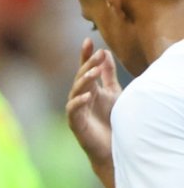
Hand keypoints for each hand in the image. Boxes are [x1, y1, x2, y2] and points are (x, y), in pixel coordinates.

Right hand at [66, 37, 120, 168]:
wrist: (112, 147)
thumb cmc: (112, 121)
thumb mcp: (114, 93)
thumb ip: (109, 75)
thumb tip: (106, 53)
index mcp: (89, 88)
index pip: (85, 68)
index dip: (85, 55)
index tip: (88, 40)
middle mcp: (80, 96)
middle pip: (81, 76)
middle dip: (88, 64)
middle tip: (97, 54)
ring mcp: (76, 109)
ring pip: (76, 90)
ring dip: (84, 80)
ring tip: (94, 71)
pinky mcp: (75, 123)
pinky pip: (73, 110)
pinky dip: (79, 102)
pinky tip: (87, 95)